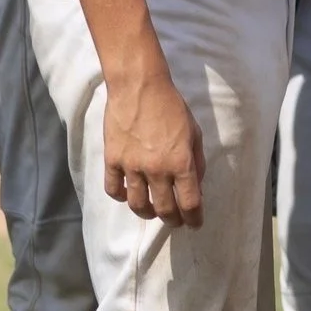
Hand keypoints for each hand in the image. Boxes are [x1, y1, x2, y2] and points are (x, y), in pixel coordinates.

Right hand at [102, 65, 205, 226]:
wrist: (139, 86)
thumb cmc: (172, 107)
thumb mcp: (195, 133)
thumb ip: (197, 163)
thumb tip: (196, 187)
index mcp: (181, 163)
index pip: (190, 203)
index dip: (194, 219)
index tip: (195, 223)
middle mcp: (157, 169)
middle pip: (165, 210)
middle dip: (174, 220)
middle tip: (176, 220)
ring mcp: (132, 166)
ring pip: (138, 205)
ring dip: (148, 213)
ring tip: (152, 211)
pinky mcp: (112, 160)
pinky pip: (114, 190)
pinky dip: (122, 197)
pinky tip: (128, 194)